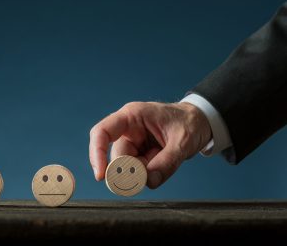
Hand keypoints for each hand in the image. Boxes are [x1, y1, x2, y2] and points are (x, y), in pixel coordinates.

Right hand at [89, 102, 211, 188]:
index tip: (101, 175)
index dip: (97, 153)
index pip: (102, 132)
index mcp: (132, 115)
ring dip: (142, 174)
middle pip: (117, 156)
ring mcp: (134, 142)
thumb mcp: (183, 141)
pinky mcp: (140, 153)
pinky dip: (148, 175)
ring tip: (163, 163)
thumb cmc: (189, 122)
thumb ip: (167, 162)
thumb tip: (150, 182)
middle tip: (147, 179)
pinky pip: (137, 170)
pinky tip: (162, 165)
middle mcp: (128, 129)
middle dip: (130, 172)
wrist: (200, 122)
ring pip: (127, 167)